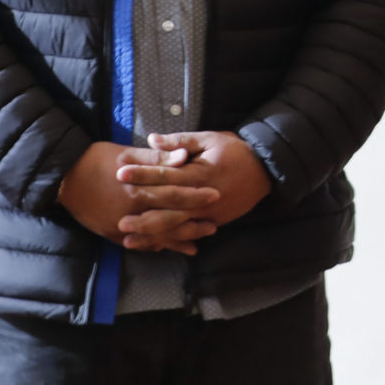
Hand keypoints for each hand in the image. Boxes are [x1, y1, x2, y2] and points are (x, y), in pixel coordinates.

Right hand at [60, 140, 212, 254]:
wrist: (61, 177)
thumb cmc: (95, 159)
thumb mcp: (127, 153)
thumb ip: (157, 158)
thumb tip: (186, 157)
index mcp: (137, 188)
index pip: (174, 194)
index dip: (196, 196)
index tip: (216, 195)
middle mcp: (130, 210)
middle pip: (169, 219)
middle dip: (193, 223)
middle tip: (214, 226)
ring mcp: (119, 225)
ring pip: (155, 236)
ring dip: (177, 240)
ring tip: (197, 243)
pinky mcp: (109, 233)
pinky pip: (137, 243)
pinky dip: (155, 246)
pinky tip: (168, 248)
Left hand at [117, 132, 272, 249]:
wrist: (266, 170)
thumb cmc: (236, 151)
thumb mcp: (210, 139)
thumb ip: (180, 141)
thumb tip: (151, 139)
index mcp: (200, 172)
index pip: (166, 174)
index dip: (143, 174)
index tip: (120, 173)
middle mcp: (203, 196)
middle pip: (168, 207)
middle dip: (142, 213)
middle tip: (118, 220)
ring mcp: (209, 212)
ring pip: (176, 225)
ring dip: (152, 233)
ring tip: (127, 238)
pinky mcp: (214, 221)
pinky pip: (188, 233)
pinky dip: (170, 241)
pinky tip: (152, 245)